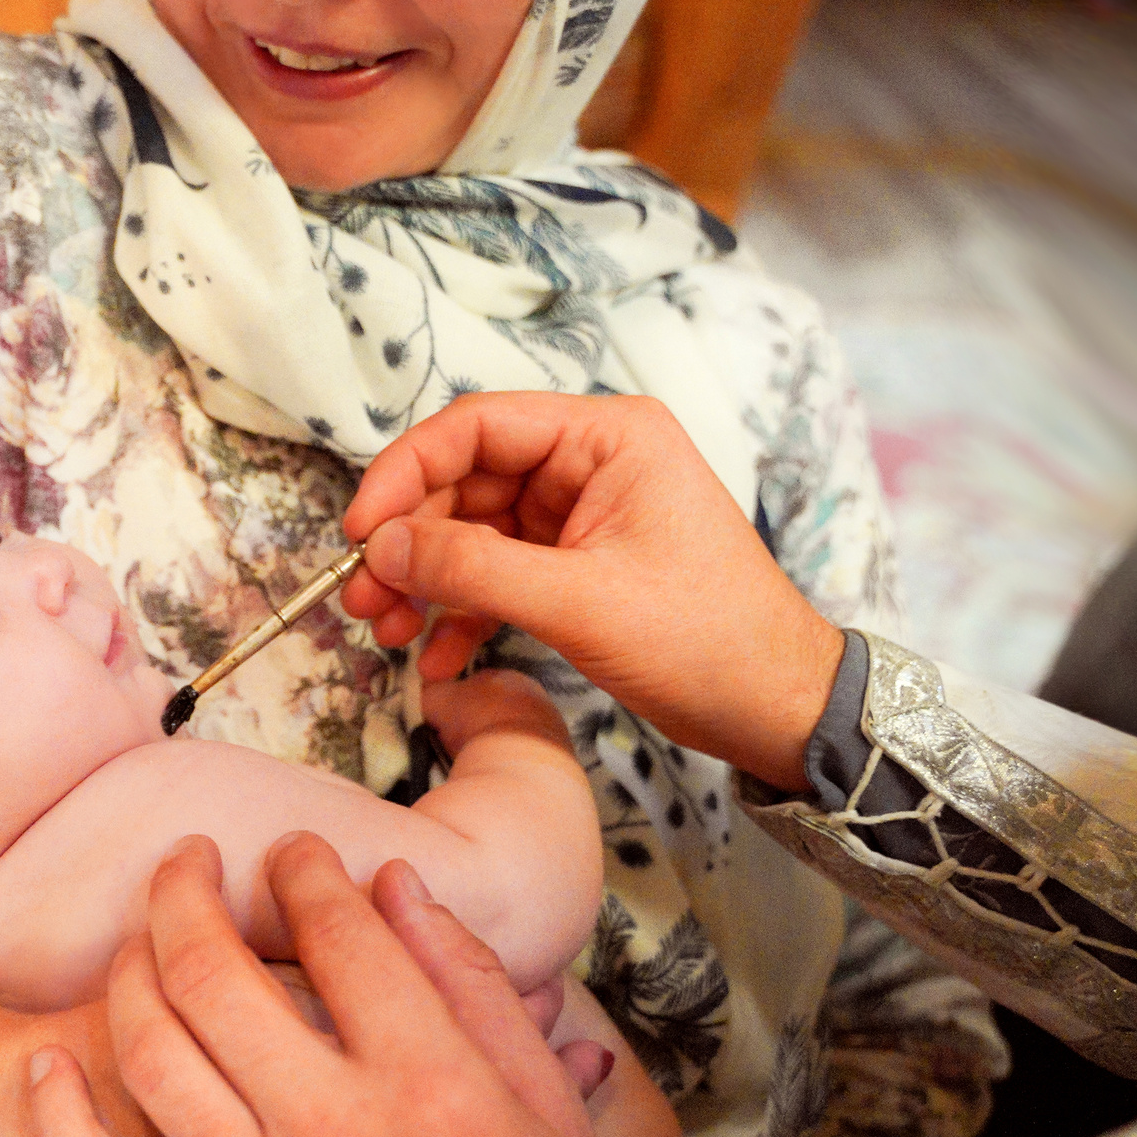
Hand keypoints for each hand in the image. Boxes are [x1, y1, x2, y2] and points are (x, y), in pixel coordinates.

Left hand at [28, 837, 654, 1136]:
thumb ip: (470, 984)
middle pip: (215, 971)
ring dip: (131, 971)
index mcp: (428, 1083)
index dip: (307, 871)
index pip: (337, 931)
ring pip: (154, 1052)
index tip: (297, 856)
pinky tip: (49, 1065)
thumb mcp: (548, 1104)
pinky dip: (63, 1121)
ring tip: (141, 936)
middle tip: (189, 860)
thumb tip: (397, 885)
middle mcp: (333, 1133)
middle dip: (188, 889)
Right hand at [336, 393, 843, 791]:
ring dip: (422, 582)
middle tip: (359, 596)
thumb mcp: (579, 603)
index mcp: (607, 438)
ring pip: (471, 533)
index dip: (405, 473)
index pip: (476, 428)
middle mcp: (589, 464)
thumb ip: (472, 569)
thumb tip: (380, 548)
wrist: (777, 708)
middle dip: (407, 541)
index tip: (359, 530)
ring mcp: (580, 516)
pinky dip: (459, 612)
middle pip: (464, 482)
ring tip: (383, 631)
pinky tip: (433, 657)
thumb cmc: (709, 640)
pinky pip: (495, 575)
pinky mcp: (575, 567)